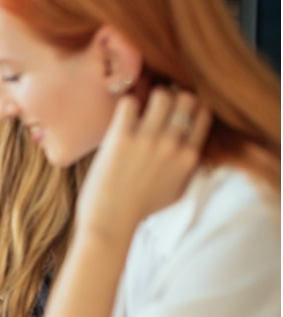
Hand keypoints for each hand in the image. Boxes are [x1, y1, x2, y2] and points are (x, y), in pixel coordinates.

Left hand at [76, 88, 211, 239]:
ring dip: (150, 97)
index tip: (177, 111)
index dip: (191, 107)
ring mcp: (147, 140)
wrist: (111, 221)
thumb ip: (187, 168)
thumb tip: (190, 149)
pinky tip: (122, 118)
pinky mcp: (121, 138)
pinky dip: (127, 104)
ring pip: (161, 95)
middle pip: (186, 98)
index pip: (204, 114)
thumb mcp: (177, 191)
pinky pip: (129, 103)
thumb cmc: (141, 208)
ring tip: (140, 110)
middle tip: (157, 107)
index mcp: (189, 157)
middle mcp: (172, 145)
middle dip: (174, 97)